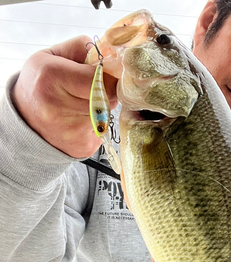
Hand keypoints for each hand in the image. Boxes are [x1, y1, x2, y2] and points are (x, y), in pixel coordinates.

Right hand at [11, 36, 117, 157]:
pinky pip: (103, 131)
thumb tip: (109, 54)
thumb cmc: (40, 85)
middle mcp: (61, 108)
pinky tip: (80, 121)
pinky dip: (97, 124)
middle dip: (106, 92)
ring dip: (102, 108)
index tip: (101, 75)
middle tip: (92, 90)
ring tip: (82, 105)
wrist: (25, 121)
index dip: (106, 76)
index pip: (101, 79)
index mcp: (53, 78)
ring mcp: (73, 132)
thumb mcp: (50, 56)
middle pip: (109, 98)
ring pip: (108, 115)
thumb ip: (80, 49)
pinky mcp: (83, 147)